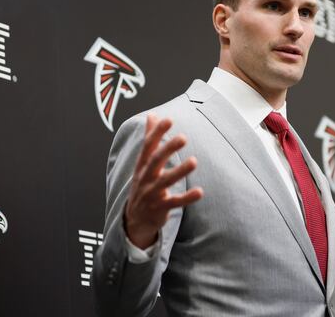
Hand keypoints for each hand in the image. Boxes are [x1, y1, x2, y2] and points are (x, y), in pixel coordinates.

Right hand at [124, 114, 203, 248]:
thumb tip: (152, 115)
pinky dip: (186, 198)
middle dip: (168, 149)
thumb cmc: (143, 184)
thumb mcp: (143, 162)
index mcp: (142, 165)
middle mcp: (145, 178)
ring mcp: (151, 193)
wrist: (134, 219)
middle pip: (155, 161)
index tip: (168, 120)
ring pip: (165, 181)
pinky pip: (174, 203)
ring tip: (194, 161)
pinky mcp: (160, 208)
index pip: (148, 146)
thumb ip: (149, 138)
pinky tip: (200, 192)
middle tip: (183, 137)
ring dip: (179, 172)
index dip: (157, 133)